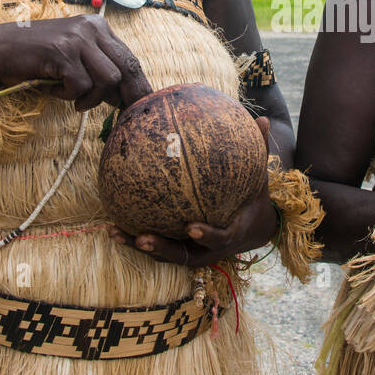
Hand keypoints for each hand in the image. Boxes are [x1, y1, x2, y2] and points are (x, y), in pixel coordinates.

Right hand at [0, 15, 152, 110]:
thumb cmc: (35, 57)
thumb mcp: (73, 58)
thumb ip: (98, 69)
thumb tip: (124, 97)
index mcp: (97, 27)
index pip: (128, 58)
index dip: (138, 84)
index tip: (142, 104)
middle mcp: (90, 29)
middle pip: (126, 67)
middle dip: (128, 95)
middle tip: (124, 113)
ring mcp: (76, 39)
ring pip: (108, 79)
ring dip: (91, 97)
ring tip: (73, 98)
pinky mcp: (61, 53)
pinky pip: (81, 86)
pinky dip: (68, 96)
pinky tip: (54, 89)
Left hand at [109, 117, 277, 266]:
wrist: (253, 230)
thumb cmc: (253, 198)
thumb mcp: (259, 178)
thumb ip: (260, 152)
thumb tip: (262, 120)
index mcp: (229, 235)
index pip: (218, 238)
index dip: (206, 235)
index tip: (191, 228)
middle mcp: (208, 250)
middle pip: (182, 255)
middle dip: (161, 249)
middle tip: (143, 238)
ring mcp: (192, 253)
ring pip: (164, 255)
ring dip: (138, 246)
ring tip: (114, 231)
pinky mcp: (180, 250)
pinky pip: (157, 246)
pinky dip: (134, 238)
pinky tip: (112, 225)